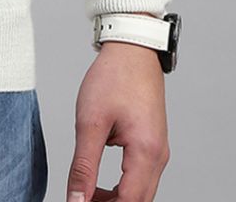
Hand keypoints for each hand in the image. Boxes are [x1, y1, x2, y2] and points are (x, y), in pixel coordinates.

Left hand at [66, 41, 170, 201]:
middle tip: (81, 200)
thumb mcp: (90, 122)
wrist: (132, 48)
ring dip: (115, 199)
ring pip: (140, 192)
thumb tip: (77, 199)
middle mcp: (158, 156)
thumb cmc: (114, 77)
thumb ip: (83, 165)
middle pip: (138, 201)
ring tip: (87, 193)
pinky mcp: (153, 144)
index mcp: (146, 152)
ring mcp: (158, 151)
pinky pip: (141, 177)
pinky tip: (99, 182)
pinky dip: (122, 186)